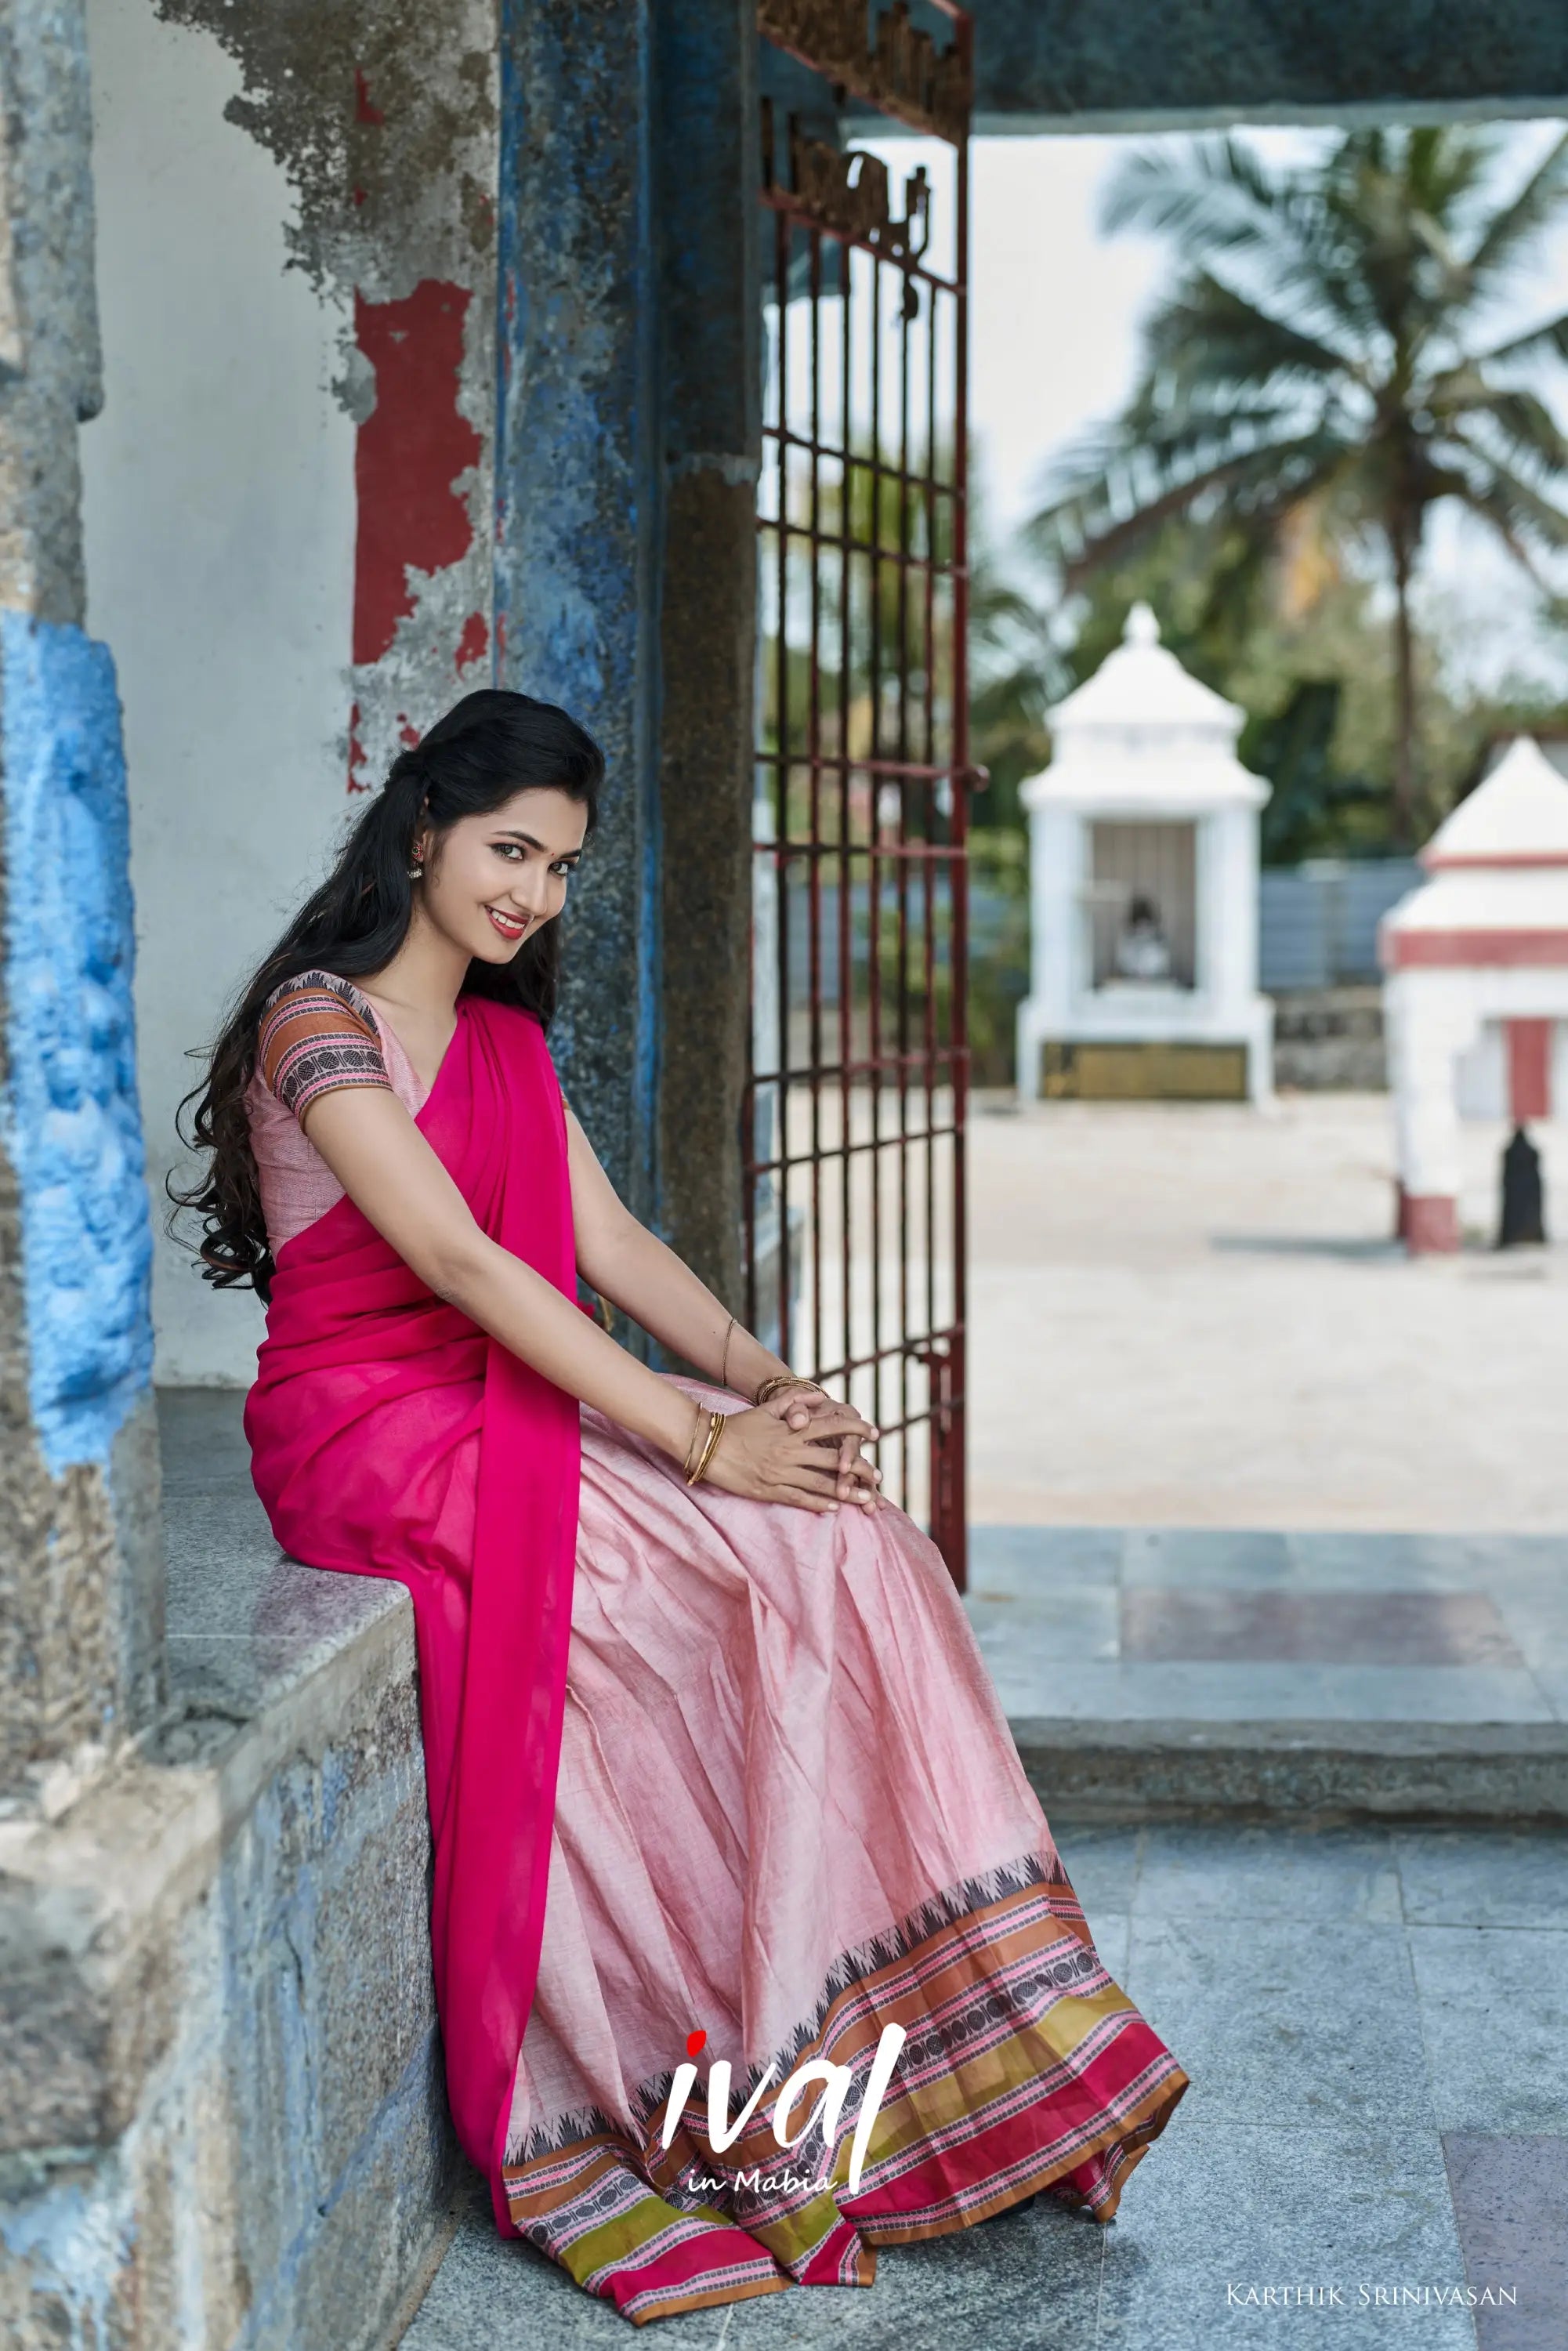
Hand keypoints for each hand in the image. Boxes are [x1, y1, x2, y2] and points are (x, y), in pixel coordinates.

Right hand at [701, 1403, 879, 1514]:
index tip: (876, 1433)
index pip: (832, 1427)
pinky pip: (800, 1498)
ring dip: (848, 1492)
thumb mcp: (766, 1408)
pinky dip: (819, 1503)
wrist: (708, 1447)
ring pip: (822, 1484)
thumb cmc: (738, 1426)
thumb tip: (819, 1396)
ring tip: (868, 1499)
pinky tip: (835, 1508)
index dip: (856, 1429)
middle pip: (834, 1460)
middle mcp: (791, 1451)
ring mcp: (781, 1472)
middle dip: (860, 1468)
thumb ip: (794, 1400)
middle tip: (880, 1476)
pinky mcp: (770, 1489)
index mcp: (792, 1430)